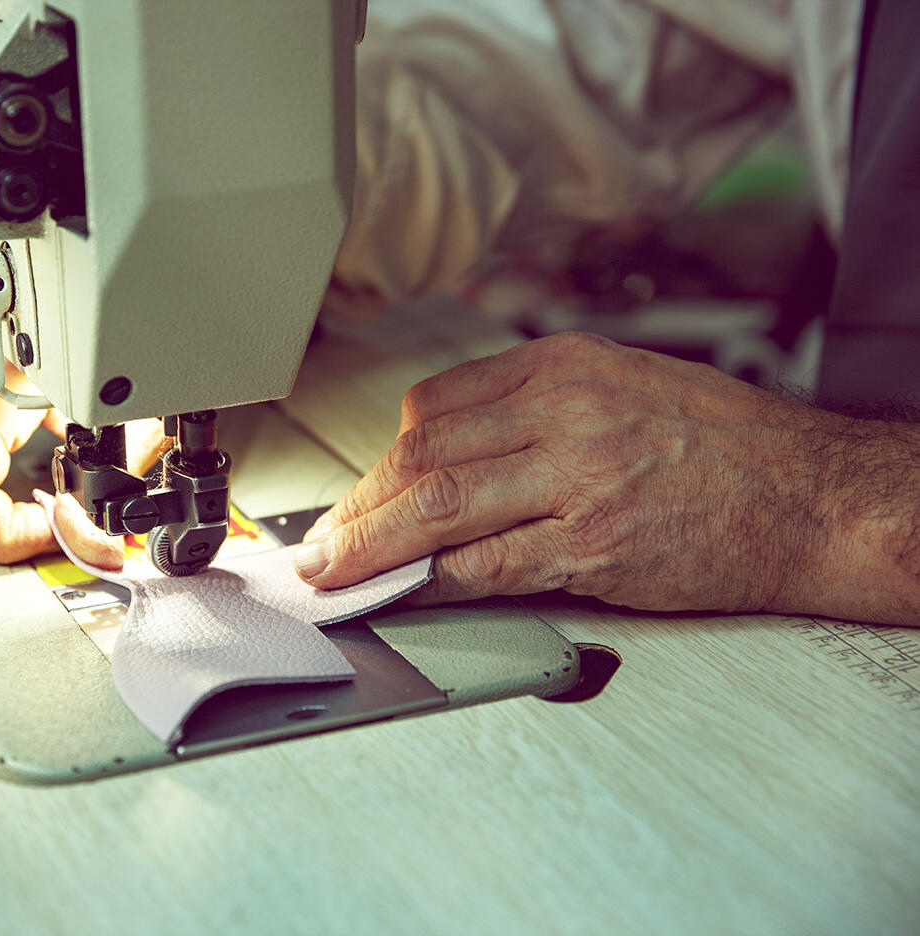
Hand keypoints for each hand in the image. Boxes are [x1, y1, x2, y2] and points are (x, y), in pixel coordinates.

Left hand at [293, 331, 845, 614]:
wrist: (816, 496)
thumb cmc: (730, 445)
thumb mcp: (626, 385)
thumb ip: (538, 409)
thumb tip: (456, 453)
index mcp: (566, 365)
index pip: (436, 407)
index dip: (384, 459)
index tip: (360, 493)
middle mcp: (566, 412)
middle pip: (424, 455)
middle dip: (361, 506)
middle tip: (325, 543)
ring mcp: (580, 477)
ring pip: (441, 508)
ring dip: (375, 546)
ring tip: (337, 572)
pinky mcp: (598, 545)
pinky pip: (491, 564)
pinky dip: (437, 580)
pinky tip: (408, 591)